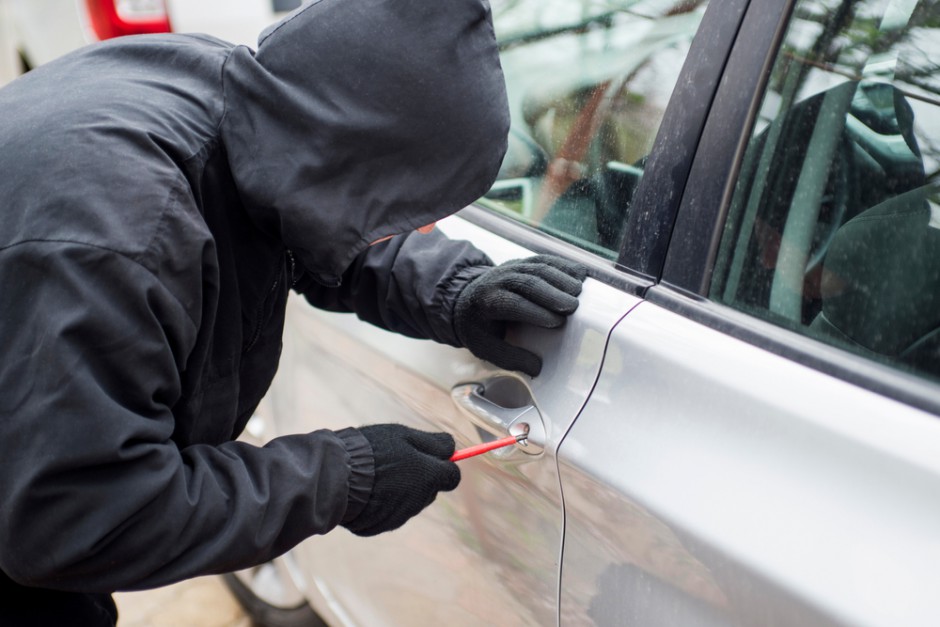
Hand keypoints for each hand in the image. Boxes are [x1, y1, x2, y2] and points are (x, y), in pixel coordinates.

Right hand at [342, 424, 459, 536]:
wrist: (337, 476)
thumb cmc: (372, 451)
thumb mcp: (404, 436)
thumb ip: (433, 443)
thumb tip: (453, 447)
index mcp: (429, 478)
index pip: (452, 477)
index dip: (444, 465)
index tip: (431, 457)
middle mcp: (419, 501)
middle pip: (430, 489)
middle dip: (421, 477)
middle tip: (397, 462)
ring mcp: (400, 516)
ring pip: (410, 501)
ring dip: (401, 489)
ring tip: (377, 474)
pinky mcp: (381, 526)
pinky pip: (389, 512)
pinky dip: (383, 502)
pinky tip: (367, 489)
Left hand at [453, 255, 587, 375]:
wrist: (465, 299)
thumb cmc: (479, 326)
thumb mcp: (485, 347)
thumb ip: (510, 358)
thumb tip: (537, 369)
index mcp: (486, 301)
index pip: (512, 304)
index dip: (536, 312)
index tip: (557, 323)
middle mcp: (498, 279)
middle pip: (528, 282)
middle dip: (552, 294)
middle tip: (574, 307)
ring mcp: (511, 267)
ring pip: (538, 267)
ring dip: (561, 278)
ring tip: (579, 292)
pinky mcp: (523, 262)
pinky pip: (544, 260)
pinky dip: (563, 265)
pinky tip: (579, 273)